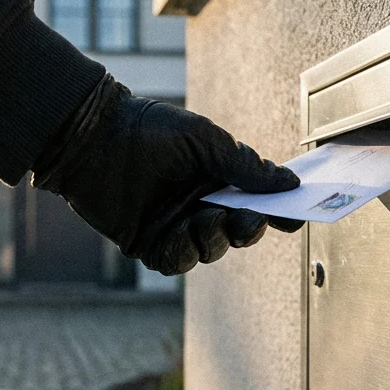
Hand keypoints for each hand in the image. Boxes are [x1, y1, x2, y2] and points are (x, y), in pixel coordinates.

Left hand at [32, 75, 302, 274]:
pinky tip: (181, 230)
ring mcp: (173, 226)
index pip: (256, 203)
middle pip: (236, 232)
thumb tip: (289, 183)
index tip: (295, 216)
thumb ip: (245, 165)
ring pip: (210, 250)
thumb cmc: (148, 129)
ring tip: (206, 216)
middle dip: (246, 229)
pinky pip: (176, 261)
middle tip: (246, 219)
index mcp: (217, 179)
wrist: (94, 137)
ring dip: (214, 238)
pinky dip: (184, 251)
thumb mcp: (205, 140)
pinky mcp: (147, 243)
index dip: (276, 212)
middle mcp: (198, 205)